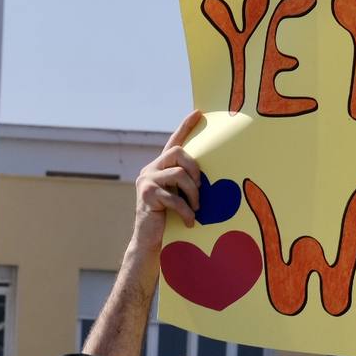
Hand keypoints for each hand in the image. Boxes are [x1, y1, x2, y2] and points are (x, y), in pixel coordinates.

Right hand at [131, 110, 202, 253]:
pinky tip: (190, 222)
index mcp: (159, 167)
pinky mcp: (147, 195)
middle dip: (194, 169)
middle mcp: (150, 170)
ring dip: (193, 193)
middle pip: (177, 152)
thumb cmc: (169, 220)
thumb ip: (187, 183)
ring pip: (178, 174)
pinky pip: (174, 197)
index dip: (185, 126)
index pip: (173, 141)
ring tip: (196, 208)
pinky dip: (186, 211)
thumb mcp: (180, 197)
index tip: (198, 112)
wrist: (149, 242)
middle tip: (200, 188)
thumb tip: (209, 177)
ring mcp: (146, 181)